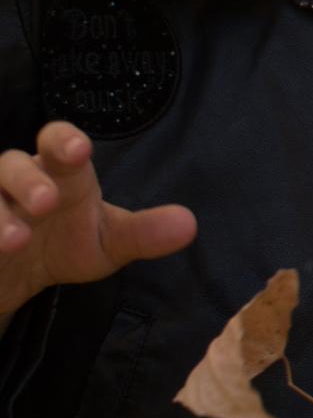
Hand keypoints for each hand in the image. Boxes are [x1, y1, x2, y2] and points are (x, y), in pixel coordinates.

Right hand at [0, 123, 195, 320]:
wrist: (18, 276)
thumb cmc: (67, 243)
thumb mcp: (108, 243)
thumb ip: (144, 233)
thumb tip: (189, 225)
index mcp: (59, 172)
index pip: (60, 143)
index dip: (65, 141)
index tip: (78, 149)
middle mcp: (15, 179)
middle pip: (12, 164)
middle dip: (27, 181)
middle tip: (46, 203)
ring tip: (14, 241)